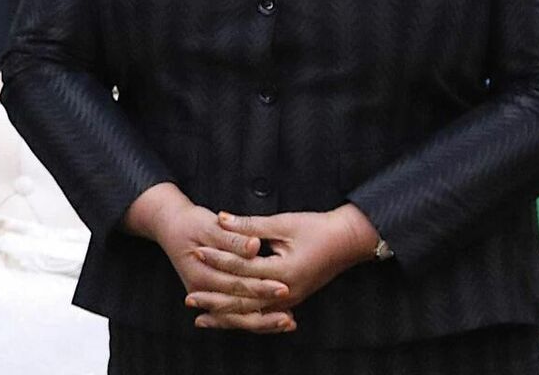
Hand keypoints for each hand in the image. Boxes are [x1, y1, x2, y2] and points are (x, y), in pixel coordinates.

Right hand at [123, 183, 292, 333]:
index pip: (235, 285)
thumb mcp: (209, 226)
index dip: (260, 287)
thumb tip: (254, 246)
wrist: (171, 227)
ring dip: (263, 322)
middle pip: (237, 309)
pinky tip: (277, 320)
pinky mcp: (212, 297)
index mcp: (200, 274)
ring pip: (237, 317)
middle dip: (266, 315)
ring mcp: (205, 297)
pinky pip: (236, 314)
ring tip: (289, 324)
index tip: (284, 287)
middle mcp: (201, 291)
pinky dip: (256, 318)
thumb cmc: (190, 223)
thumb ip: (233, 239)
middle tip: (290, 319)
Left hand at [193, 204, 379, 321]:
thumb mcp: (283, 224)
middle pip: (244, 300)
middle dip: (215, 300)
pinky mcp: (292, 299)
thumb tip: (221, 218)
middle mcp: (286, 292)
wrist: (349, 241)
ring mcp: (291, 299)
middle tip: (189, 299)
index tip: (196, 252)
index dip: (218, 259)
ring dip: (227, 315)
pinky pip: (263, 314)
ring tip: (202, 317)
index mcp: (283, 272)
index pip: (242, 268)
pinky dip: (244, 316)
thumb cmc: (317, 228)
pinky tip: (229, 318)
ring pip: (252, 313)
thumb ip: (250, 226)